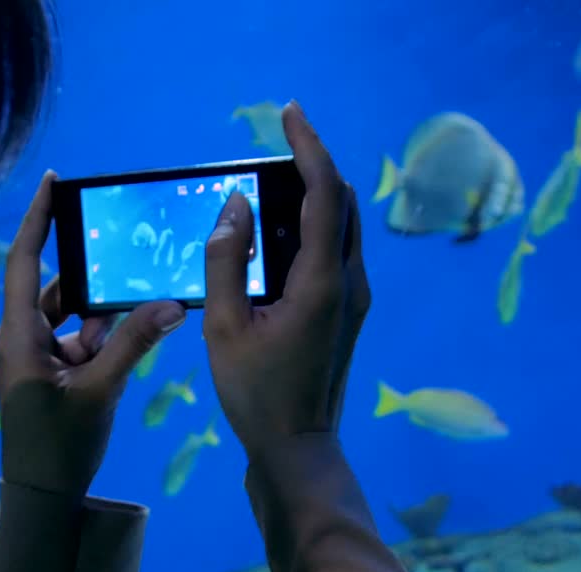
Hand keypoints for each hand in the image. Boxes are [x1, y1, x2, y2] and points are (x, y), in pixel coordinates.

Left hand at [0, 171, 187, 495]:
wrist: (41, 497)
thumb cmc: (58, 446)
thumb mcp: (99, 391)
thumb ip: (135, 344)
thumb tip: (172, 303)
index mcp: (19, 334)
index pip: (24, 260)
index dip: (37, 217)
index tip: (53, 180)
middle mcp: (22, 337)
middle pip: (54, 284)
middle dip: (88, 266)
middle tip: (123, 237)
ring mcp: (36, 357)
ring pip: (72, 314)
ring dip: (103, 306)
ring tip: (142, 282)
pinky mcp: (52, 375)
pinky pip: (80, 340)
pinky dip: (105, 333)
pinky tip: (139, 327)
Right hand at [202, 101, 369, 456]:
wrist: (299, 449)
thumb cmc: (256, 395)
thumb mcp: (224, 327)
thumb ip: (226, 261)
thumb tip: (236, 205)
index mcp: (323, 281)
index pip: (324, 192)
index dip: (308, 147)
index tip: (290, 114)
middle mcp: (351, 282)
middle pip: (343, 202)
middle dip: (314, 164)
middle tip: (279, 143)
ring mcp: (355, 298)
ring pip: (344, 226)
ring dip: (315, 195)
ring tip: (273, 181)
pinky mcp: (348, 311)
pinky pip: (337, 251)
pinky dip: (313, 226)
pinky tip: (278, 234)